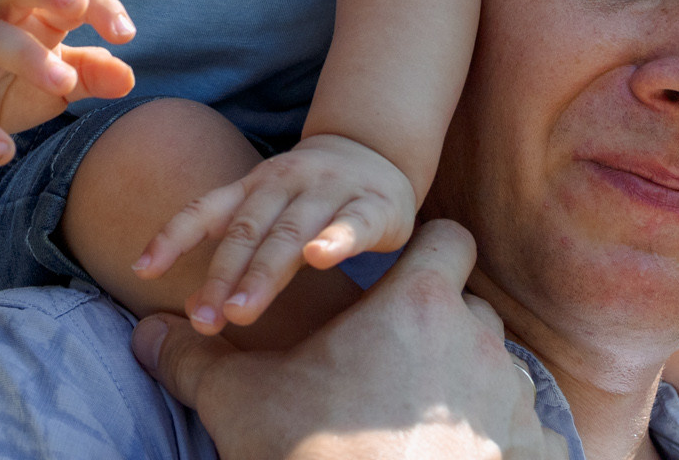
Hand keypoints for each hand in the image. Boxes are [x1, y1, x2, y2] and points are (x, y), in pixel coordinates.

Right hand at [0, 0, 135, 163]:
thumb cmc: (6, 81)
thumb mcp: (53, 76)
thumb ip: (90, 73)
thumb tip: (128, 77)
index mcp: (28, 12)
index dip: (97, 3)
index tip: (127, 33)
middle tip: (78, 6)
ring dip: (27, 57)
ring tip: (64, 83)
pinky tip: (3, 152)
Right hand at [131, 220, 567, 459]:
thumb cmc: (311, 457)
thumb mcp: (241, 403)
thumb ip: (195, 359)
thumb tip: (146, 334)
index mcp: (417, 306)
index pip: (448, 241)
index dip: (424, 257)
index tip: (394, 287)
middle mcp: (479, 342)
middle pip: (470, 307)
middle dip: (436, 328)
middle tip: (388, 366)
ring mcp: (512, 401)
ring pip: (497, 369)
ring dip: (464, 384)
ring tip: (414, 420)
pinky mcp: (532, 454)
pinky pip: (530, 433)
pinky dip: (502, 442)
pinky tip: (459, 457)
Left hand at [137, 133, 417, 331]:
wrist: (373, 152)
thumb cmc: (306, 198)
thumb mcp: (265, 215)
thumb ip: (233, 255)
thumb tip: (191, 308)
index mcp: (251, 187)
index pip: (204, 210)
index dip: (172, 237)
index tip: (141, 270)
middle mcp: (283, 183)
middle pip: (246, 230)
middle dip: (222, 276)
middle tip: (204, 320)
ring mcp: (327, 191)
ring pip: (291, 231)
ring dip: (264, 271)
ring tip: (242, 310)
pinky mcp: (371, 205)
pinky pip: (352, 223)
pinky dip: (334, 240)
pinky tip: (320, 259)